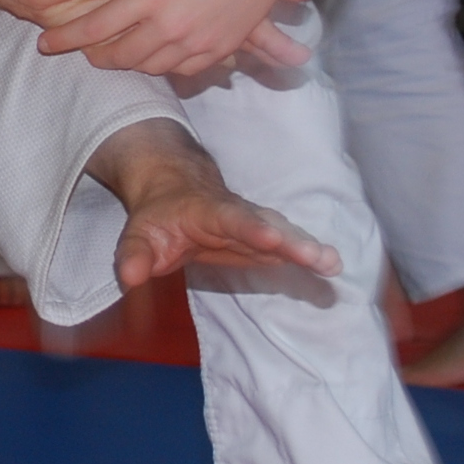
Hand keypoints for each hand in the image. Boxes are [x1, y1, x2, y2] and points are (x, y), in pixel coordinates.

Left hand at [37, 0, 330, 76]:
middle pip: (121, 56)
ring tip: (117, 53)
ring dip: (130, 63)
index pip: (95, 28)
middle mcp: (171, 26)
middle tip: (84, 51)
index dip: (66, 39)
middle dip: (97, 57)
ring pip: (152, 67)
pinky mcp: (222, 47)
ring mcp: (198, 40)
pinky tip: (157, 57)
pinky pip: (184, 69)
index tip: (45, 44)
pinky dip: (165, 67)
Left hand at [86, 119, 339, 288]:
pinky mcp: (266, 239)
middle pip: (269, 227)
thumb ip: (133, 255)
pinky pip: (289, 247)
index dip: (251, 230)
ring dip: (309, 250)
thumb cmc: (159, 215)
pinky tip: (331, 273)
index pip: (232, 219)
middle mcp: (239, 215)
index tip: (272, 240)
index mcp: (208, 210)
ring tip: (334, 265)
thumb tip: (130, 277)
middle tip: (321, 258)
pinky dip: (309, 258)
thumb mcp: (138, 234)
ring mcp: (256, 225)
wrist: (176, 186)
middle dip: (294, 243)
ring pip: (285, 234)